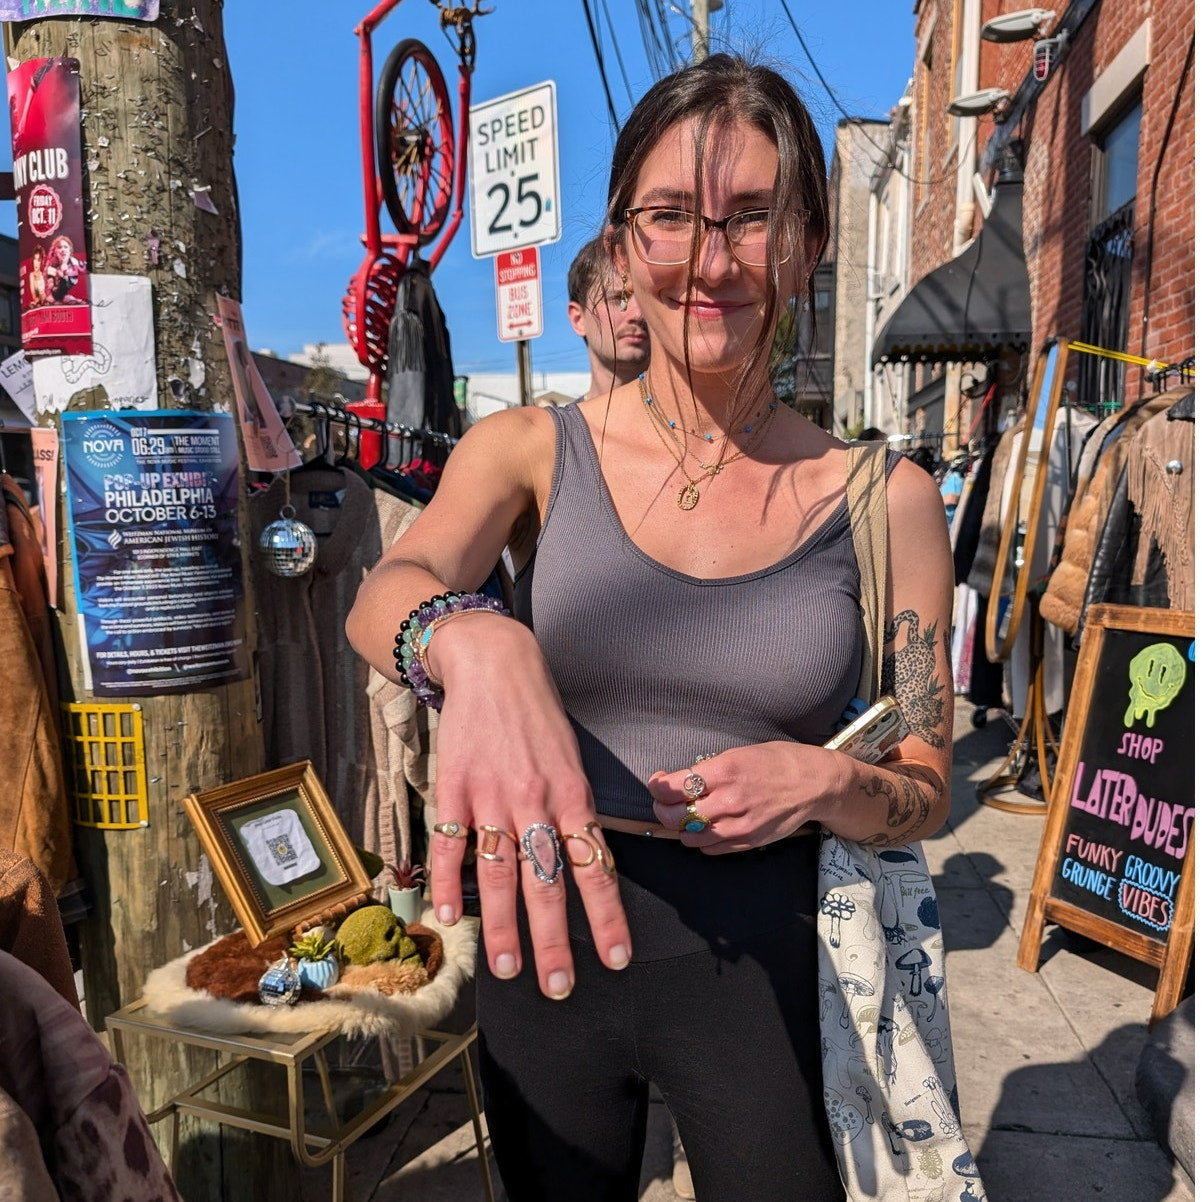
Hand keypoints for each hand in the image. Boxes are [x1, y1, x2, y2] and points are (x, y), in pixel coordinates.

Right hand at [426, 617, 631, 998]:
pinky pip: (452, 844)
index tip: (615, 959)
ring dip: (504, 927)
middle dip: (554, 941)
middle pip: (546, 883)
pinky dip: (450, 883)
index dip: (606, 916)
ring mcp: (491, 797)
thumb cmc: (539, 716)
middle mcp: (535, 802)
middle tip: (558, 986)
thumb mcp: (572, 760)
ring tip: (508, 970)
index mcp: (572, 796)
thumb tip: (585, 865)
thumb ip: (575, 813)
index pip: (593, 868)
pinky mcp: (454, 788)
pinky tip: (450, 918)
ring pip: (500, 874)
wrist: (494, 664)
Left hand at [647, 741, 832, 851]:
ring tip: (689, 814)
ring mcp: (739, 825)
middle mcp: (729, 801)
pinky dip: (702, 839)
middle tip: (666, 801)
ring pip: (689, 837)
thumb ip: (708, 770)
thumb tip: (679, 782)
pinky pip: (710, 849)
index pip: (672, 788)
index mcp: (724, 771)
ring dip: (682, 827)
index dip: (657, 787)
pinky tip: (709, 825)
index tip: (658, 783)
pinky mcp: (748, 842)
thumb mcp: (739, 754)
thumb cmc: (778, 762)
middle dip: (662, 809)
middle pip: (674, 817)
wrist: (815, 784)